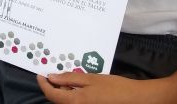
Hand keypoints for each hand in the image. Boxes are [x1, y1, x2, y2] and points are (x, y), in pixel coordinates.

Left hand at [38, 72, 165, 103]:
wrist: (136, 100)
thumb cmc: (114, 88)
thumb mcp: (90, 79)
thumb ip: (69, 79)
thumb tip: (51, 77)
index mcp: (75, 102)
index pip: (51, 95)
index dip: (43, 85)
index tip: (40, 75)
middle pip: (57, 101)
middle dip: (54, 88)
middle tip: (57, 75)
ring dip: (64, 93)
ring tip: (70, 81)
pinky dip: (74, 98)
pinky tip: (80, 90)